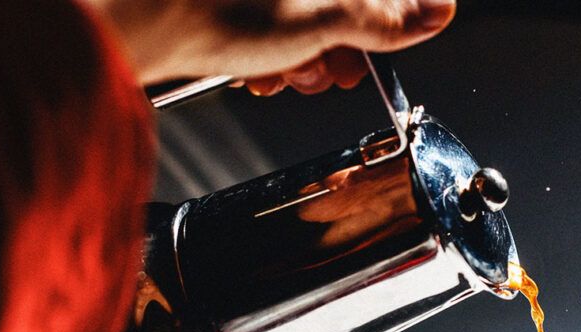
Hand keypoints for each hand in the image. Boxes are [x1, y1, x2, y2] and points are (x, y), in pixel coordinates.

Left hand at [88, 0, 455, 89]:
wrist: (140, 22)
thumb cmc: (220, 9)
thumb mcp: (326, 19)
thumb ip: (386, 19)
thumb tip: (440, 11)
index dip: (381, 29)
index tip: (369, 58)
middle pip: (343, 7)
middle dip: (337, 48)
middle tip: (322, 71)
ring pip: (306, 20)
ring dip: (303, 57)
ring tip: (283, 74)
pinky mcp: (238, 1)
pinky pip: (272, 25)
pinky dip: (272, 52)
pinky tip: (258, 71)